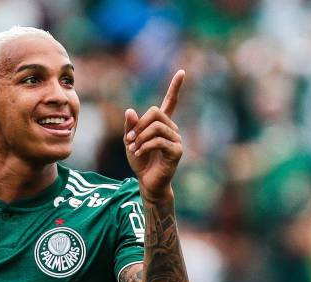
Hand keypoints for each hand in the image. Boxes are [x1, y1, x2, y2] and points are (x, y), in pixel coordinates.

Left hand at [124, 70, 184, 202]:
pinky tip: (138, 154)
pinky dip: (145, 146)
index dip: (175, 87)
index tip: (182, 72)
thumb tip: (130, 111)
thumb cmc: (140, 161)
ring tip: (133, 148)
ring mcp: (176, 139)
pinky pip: (160, 141)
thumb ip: (130, 126)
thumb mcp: (129, 141)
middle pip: (155, 113)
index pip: (170, 102)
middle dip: (139, 125)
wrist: (147, 181)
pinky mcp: (176, 151)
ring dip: (140, 137)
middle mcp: (172, 129)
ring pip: (157, 126)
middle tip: (128, 140)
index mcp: (161, 124)